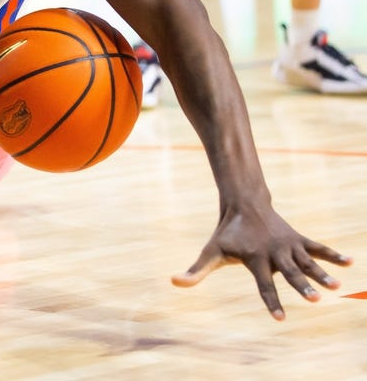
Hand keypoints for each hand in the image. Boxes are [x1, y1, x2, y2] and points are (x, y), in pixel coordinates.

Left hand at [175, 202, 350, 319]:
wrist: (243, 204)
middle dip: (302, 287)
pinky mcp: (298, 239)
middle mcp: (274, 252)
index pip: (263, 285)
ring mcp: (288, 245)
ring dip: (322, 273)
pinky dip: (333, 254)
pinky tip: (351, 262)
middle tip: (315, 300)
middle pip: (290, 273)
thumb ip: (196, 270)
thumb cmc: (227, 234)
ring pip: (307, 261)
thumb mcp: (211, 251)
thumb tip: (174, 282)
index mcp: (255, 259)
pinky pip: (318, 246)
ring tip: (337, 286)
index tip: (280, 319)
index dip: (271, 301)